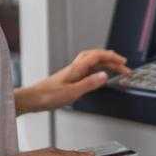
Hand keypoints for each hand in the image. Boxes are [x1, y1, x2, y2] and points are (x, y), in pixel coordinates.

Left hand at [15, 49, 131, 114]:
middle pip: (95, 57)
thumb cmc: (47, 96)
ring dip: (104, 63)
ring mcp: (71, 73)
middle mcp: (74, 68)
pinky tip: (98, 77)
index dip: (111, 57)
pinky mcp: (69, 79)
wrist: (32, 99)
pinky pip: (86, 70)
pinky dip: (96, 70)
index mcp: (76, 68)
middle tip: (123, 66)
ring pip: (91, 62)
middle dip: (110, 59)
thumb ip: (89, 84)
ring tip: (115, 69)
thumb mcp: (72, 92)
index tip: (123, 61)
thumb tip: (104, 75)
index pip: (97, 56)